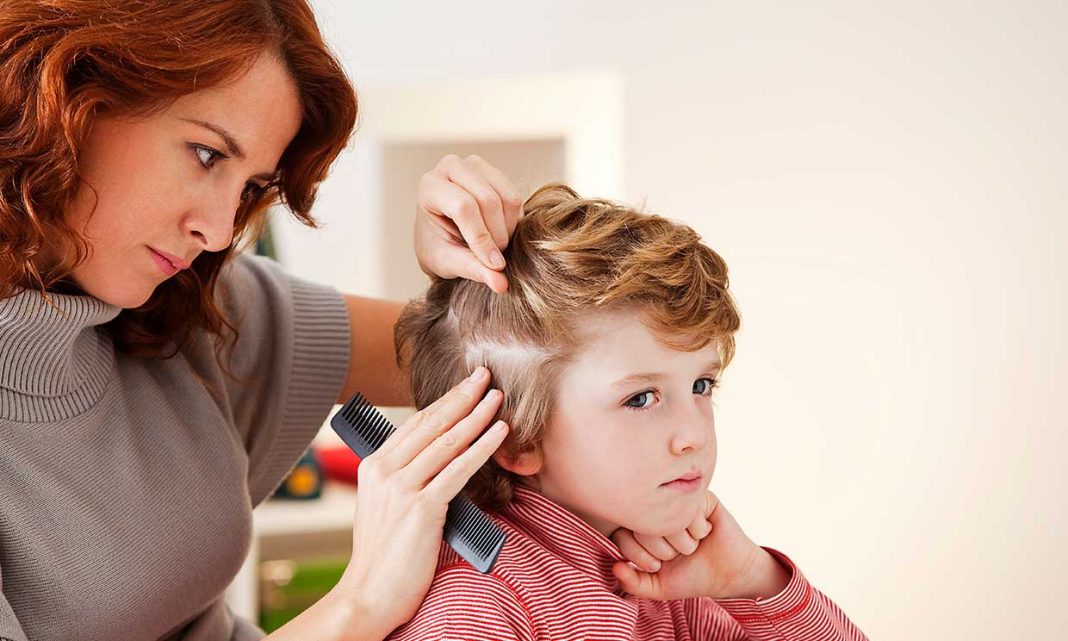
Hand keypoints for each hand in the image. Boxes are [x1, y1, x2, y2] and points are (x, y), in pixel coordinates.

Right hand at [334, 367, 508, 636]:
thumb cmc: (383, 556)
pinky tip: (499, 433)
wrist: (369, 594)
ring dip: (477, 416)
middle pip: (431, 424)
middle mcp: (384, 471)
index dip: (443, 402)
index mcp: (373, 467)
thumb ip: (404, 481)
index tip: (465, 386)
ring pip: (448, 442)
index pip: (415, 424)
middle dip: (462, 397)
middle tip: (485, 376)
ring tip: (498, 398)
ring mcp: (401, 488)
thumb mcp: (383, 507)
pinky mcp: (421, 508)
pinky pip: (459, 470)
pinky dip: (482, 448)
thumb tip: (437, 461)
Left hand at [414, 154, 522, 292]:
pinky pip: (515, 197)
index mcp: (430, 186)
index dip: (481, 237)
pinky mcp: (494, 172)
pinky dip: (514, 221)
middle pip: (488, 200)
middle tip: (494, 259)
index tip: (494, 264)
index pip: (463, 206)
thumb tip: (501, 284)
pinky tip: (501, 233)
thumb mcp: (449, 263)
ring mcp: (475, 165)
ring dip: (508, 229)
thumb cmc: (438, 248)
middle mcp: (451, 167)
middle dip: (496, 235)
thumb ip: (473, 270)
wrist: (442, 235)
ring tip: (496, 246)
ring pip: (507, 197)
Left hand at [610, 491, 791, 600]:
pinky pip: (689, 507)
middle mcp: (653, 510)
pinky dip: (699, 528)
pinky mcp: (698, 495)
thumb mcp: (657, 586)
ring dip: (684, 540)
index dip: (639, 554)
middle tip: (678, 555)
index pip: (621, 533)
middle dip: (664, 550)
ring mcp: (675, 500)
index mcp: (638, 528)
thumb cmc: (691, 577)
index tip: (657, 565)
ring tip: (694, 543)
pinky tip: (706, 531)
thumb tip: (614, 567)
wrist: (729, 573)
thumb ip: (633, 583)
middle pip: (643, 524)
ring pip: (666, 515)